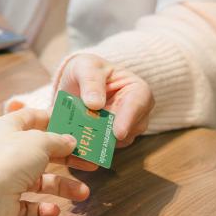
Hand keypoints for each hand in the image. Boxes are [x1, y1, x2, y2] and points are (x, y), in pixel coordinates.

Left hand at [0, 107, 88, 215]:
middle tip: (91, 163)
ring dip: (62, 187)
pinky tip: (54, 210)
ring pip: (40, 181)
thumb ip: (57, 141)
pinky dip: (43, 209)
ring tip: (83, 193)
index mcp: (9, 128)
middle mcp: (8, 152)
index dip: (54, 120)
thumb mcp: (39, 142)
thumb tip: (70, 141)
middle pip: (42, 152)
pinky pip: (30, 205)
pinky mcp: (8, 203)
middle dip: (67, 158)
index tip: (77, 126)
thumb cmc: (9, 160)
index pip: (33, 118)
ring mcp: (8, 178)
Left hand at [31, 55, 152, 169]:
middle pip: (131, 128)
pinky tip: (76, 146)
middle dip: (112, 134)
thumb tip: (95, 104)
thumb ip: (91, 81)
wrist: (76, 81)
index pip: (138, 103)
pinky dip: (91, 148)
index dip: (129, 118)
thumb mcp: (86, 67)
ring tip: (80, 142)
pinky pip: (104, 149)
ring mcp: (125, 128)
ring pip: (118, 142)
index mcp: (137, 90)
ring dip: (100, 143)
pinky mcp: (110, 139)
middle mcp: (136, 112)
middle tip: (92, 140)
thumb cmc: (86, 69)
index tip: (118, 132)